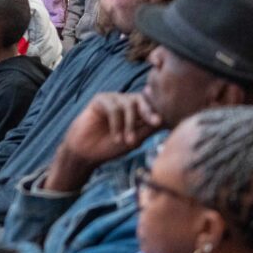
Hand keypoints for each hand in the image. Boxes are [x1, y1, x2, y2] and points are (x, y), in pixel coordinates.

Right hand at [45, 93, 162, 191]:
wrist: (86, 153)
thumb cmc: (110, 147)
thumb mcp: (135, 139)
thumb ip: (148, 127)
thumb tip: (167, 119)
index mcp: (135, 111)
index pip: (150, 105)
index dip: (157, 110)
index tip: (161, 121)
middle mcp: (124, 102)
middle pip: (141, 99)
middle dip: (149, 111)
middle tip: (155, 122)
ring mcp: (112, 100)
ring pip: (128, 104)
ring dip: (130, 125)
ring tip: (127, 142)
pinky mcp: (99, 100)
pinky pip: (114, 108)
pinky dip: (117, 124)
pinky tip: (116, 137)